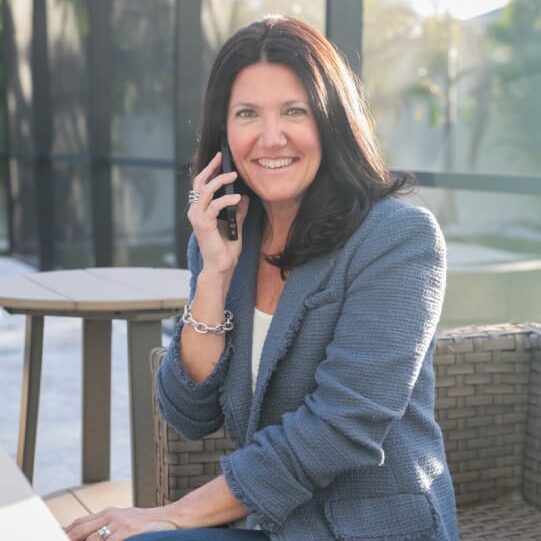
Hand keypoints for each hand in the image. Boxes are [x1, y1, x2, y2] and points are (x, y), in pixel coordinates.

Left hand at [65, 506, 176, 540]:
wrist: (172, 517)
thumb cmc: (150, 523)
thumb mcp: (126, 521)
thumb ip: (109, 527)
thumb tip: (91, 538)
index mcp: (109, 512)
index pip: (79, 522)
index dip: (64, 532)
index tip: (53, 537)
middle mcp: (111, 515)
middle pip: (79, 529)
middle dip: (66, 539)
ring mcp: (119, 523)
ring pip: (89, 538)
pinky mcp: (127, 532)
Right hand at [188, 152, 249, 274]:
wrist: (221, 267)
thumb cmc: (225, 250)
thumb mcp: (236, 225)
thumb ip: (238, 211)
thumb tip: (244, 196)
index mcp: (200, 211)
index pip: (202, 185)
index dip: (210, 170)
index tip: (220, 159)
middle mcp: (195, 212)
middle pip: (199, 183)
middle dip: (211, 168)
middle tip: (223, 158)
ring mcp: (197, 217)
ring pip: (205, 191)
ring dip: (220, 181)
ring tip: (234, 176)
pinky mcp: (203, 224)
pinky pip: (214, 206)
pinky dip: (227, 200)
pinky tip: (238, 198)